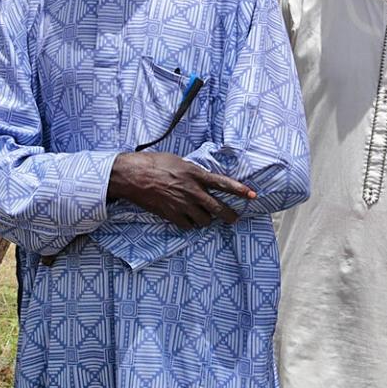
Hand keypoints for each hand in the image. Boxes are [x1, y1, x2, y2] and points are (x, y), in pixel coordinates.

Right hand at [108, 151, 254, 228]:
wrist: (133, 176)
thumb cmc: (153, 163)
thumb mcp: (178, 161)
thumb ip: (193, 172)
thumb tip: (202, 178)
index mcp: (195, 174)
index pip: (223, 183)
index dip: (239, 190)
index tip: (252, 195)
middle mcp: (192, 191)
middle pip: (218, 208)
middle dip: (230, 216)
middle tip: (234, 219)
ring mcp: (182, 205)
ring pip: (204, 220)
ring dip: (207, 220)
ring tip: (205, 217)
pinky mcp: (171, 215)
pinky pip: (188, 225)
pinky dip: (190, 224)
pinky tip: (188, 219)